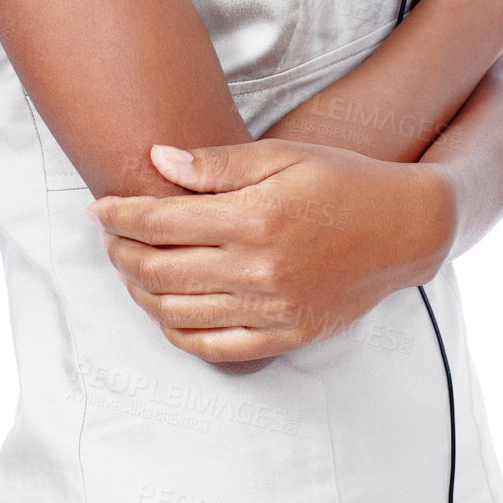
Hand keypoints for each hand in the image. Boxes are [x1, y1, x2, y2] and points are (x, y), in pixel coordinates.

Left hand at [86, 138, 453, 369]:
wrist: (404, 229)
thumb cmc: (341, 179)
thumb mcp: (281, 155)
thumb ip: (217, 164)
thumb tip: (158, 159)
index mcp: (254, 217)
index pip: (162, 221)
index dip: (120, 215)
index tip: (98, 208)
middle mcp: (258, 269)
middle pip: (160, 269)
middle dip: (120, 253)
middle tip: (107, 237)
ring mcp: (271, 308)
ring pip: (177, 312)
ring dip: (141, 292)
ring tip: (129, 270)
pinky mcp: (285, 334)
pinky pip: (213, 347)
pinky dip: (177, 331)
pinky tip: (165, 309)